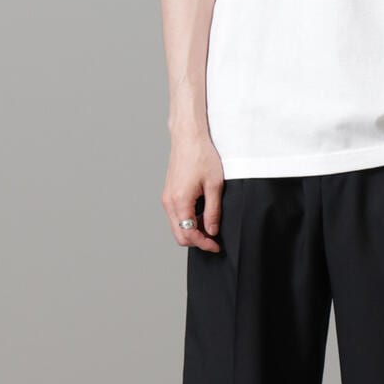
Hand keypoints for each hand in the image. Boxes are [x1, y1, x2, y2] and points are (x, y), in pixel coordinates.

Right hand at [162, 135, 226, 251]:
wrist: (189, 137)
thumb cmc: (202, 156)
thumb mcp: (214, 186)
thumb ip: (213, 212)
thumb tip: (211, 231)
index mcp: (180, 201)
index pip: (189, 235)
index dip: (204, 244)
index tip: (216, 246)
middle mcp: (169, 202)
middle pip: (179, 235)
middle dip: (197, 241)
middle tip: (214, 239)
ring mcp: (167, 197)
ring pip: (177, 226)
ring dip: (192, 230)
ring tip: (211, 224)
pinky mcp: (169, 193)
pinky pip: (176, 215)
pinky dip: (188, 220)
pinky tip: (202, 213)